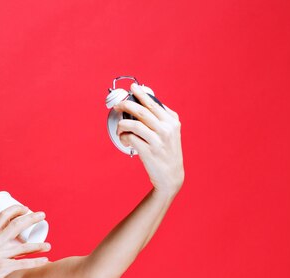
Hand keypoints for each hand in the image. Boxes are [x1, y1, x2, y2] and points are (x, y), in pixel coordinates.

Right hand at [0, 205, 50, 277]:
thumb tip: (8, 235)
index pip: (3, 215)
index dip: (16, 209)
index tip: (26, 208)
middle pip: (16, 225)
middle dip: (31, 218)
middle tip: (42, 215)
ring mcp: (0, 255)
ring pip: (24, 247)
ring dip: (39, 246)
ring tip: (49, 246)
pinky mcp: (4, 267)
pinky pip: (23, 264)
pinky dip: (36, 262)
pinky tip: (46, 261)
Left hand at [114, 83, 184, 197]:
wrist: (171, 176)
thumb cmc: (168, 153)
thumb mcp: (172, 132)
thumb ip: (163, 118)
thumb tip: (149, 101)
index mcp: (172, 121)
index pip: (153, 103)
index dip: (141, 94)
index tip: (133, 88)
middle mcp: (166, 129)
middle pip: (142, 111)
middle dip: (126, 105)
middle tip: (117, 105)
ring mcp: (157, 141)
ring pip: (133, 124)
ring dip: (122, 124)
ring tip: (119, 127)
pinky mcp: (148, 151)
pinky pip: (130, 138)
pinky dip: (123, 137)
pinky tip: (123, 139)